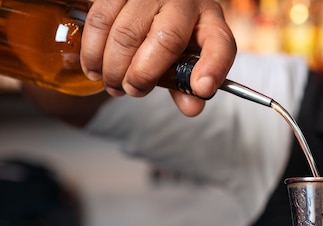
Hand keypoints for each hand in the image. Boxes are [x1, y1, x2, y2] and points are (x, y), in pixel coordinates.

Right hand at [82, 0, 236, 115]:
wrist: (154, 1)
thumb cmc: (173, 33)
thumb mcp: (187, 56)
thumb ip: (187, 84)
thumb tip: (192, 107)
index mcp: (209, 20)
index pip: (219, 43)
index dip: (213, 67)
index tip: (202, 88)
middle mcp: (183, 0)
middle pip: (166, 39)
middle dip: (144, 74)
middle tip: (133, 90)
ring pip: (127, 31)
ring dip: (114, 66)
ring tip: (113, 84)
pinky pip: (100, 20)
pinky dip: (93, 50)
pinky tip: (95, 68)